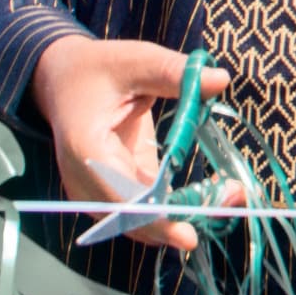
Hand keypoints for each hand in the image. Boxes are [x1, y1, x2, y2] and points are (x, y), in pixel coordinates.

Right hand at [28, 37, 227, 250]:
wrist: (63, 80)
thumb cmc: (97, 69)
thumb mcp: (135, 61)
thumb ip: (174, 72)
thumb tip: (220, 79)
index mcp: (87, 150)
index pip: (121, 199)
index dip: (156, 220)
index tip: (188, 233)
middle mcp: (85, 180)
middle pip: (133, 219)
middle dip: (181, 219)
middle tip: (232, 199)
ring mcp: (96, 191)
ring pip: (139, 224)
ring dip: (182, 217)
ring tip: (229, 197)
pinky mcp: (113, 192)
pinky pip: (143, 213)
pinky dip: (175, 209)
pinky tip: (211, 196)